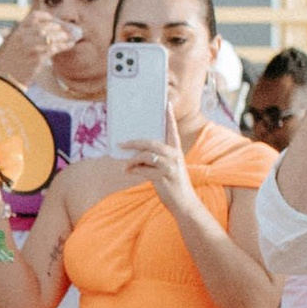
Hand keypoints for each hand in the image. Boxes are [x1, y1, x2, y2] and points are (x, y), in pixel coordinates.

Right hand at [0, 5, 73, 85]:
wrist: (6, 79)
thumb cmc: (12, 63)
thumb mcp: (15, 44)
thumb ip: (27, 36)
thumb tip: (47, 31)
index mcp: (18, 31)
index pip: (34, 17)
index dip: (46, 17)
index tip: (54, 20)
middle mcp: (23, 37)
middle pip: (45, 26)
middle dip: (58, 28)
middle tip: (65, 31)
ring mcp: (30, 47)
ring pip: (51, 37)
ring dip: (63, 36)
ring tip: (69, 38)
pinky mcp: (37, 58)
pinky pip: (55, 48)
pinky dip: (64, 45)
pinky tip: (69, 45)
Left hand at [122, 99, 196, 215]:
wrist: (185, 204)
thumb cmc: (173, 185)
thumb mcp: (167, 169)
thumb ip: (156, 160)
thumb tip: (135, 155)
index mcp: (177, 151)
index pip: (172, 130)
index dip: (169, 117)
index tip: (166, 103)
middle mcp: (175, 156)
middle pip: (151, 143)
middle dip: (134, 142)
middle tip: (121, 143)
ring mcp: (170, 166)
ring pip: (146, 156)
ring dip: (132, 161)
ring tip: (126, 166)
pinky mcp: (164, 177)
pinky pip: (143, 170)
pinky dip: (134, 170)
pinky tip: (129, 172)